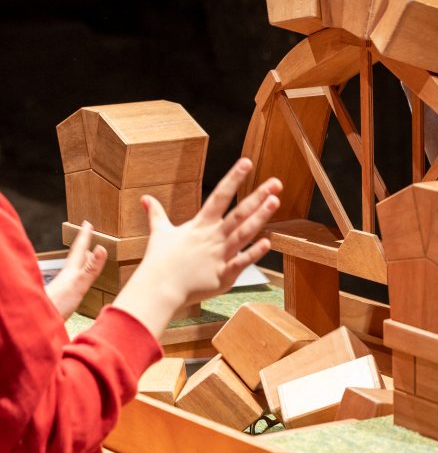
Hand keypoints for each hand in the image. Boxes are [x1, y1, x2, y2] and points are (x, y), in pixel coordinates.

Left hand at [44, 222, 106, 319]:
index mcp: (71, 271)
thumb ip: (90, 268)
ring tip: (86, 255)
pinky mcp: (63, 297)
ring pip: (74, 268)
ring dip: (82, 260)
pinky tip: (78, 281)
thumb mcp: (78, 285)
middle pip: (76, 257)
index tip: (87, 224)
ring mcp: (64, 286)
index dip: (84, 236)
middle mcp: (67, 276)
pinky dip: (79, 275)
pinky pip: (74, 280)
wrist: (38, 324)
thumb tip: (101, 248)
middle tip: (87, 235)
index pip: (79, 249)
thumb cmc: (57, 305)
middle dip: (83, 246)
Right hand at [112, 158, 281, 337]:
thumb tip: (145, 198)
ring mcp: (219, 255)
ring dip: (260, 217)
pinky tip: (268, 243)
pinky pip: (240, 262)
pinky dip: (254, 254)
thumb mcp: (160, 233)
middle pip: (238, 213)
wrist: (157, 290)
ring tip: (275, 202)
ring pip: (244, 233)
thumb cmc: (160, 262)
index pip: (219, 196)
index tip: (247, 162)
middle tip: (276, 183)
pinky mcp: (223, 275)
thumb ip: (157, 214)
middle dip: (258, 197)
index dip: (233, 178)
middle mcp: (213, 237)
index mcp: (200, 225)